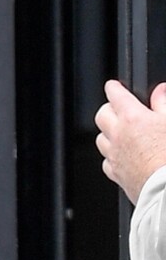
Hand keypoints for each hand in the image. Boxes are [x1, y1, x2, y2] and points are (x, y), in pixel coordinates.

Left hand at [94, 79, 165, 202]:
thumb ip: (163, 103)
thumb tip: (160, 91)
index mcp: (132, 118)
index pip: (115, 95)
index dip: (114, 87)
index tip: (114, 86)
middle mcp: (118, 136)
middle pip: (101, 115)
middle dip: (108, 109)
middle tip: (118, 108)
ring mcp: (114, 156)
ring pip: (100, 139)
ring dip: (107, 132)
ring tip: (120, 132)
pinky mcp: (115, 174)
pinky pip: (106, 161)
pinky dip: (110, 155)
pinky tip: (121, 155)